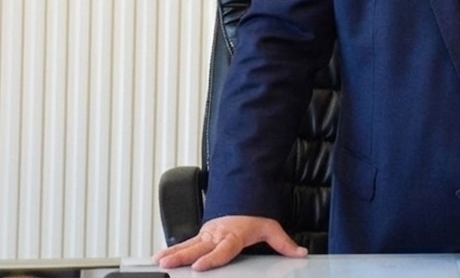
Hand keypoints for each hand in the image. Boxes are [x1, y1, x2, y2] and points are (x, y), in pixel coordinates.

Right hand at [153, 215, 306, 271]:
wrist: (242, 193)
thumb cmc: (254, 213)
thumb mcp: (270, 226)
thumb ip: (283, 243)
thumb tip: (300, 253)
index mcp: (232, 235)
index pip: (221, 250)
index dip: (210, 259)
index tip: (198, 266)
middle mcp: (216, 235)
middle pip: (198, 247)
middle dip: (182, 257)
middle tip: (167, 264)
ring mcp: (207, 234)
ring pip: (187, 243)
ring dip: (173, 252)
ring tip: (159, 260)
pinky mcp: (201, 234)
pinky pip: (185, 241)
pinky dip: (171, 248)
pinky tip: (160, 256)